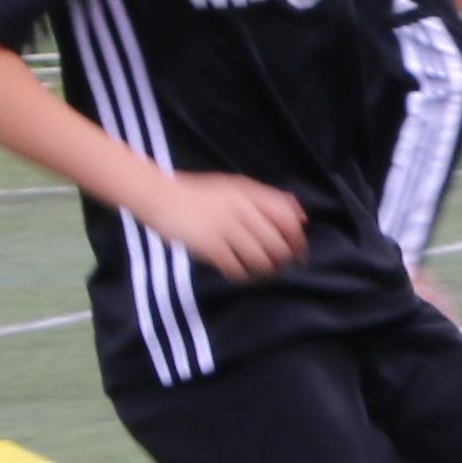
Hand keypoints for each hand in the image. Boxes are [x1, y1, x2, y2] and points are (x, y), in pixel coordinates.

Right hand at [140, 171, 306, 281]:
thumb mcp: (234, 187)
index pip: (287, 219)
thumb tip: (302, 217)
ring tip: (262, 274)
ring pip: (260, 259)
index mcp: (249, 193)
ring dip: (265, 271)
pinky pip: (236, 268)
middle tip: (281, 268)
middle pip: (277, 243)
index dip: (298, 240)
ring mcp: (225, 228)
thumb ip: (267, 198)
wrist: (160, 197)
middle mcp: (241, 209)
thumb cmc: (198, 194)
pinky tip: (240, 274)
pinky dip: (242, 276)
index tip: (299, 253)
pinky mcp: (210, 246)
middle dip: (284, 260)